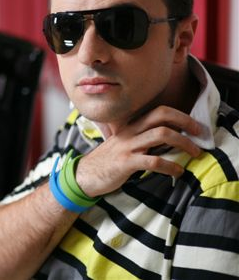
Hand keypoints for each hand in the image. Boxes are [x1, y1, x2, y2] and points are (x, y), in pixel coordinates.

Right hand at [76, 105, 201, 196]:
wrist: (85, 175)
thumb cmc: (108, 161)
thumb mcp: (125, 144)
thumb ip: (143, 139)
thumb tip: (170, 140)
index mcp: (131, 126)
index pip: (158, 111)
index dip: (180, 115)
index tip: (195, 126)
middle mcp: (130, 132)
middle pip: (161, 117)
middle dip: (185, 123)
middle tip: (200, 136)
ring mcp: (127, 146)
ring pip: (160, 135)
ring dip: (183, 143)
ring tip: (195, 154)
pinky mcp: (125, 163)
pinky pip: (153, 161)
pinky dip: (170, 166)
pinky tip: (178, 171)